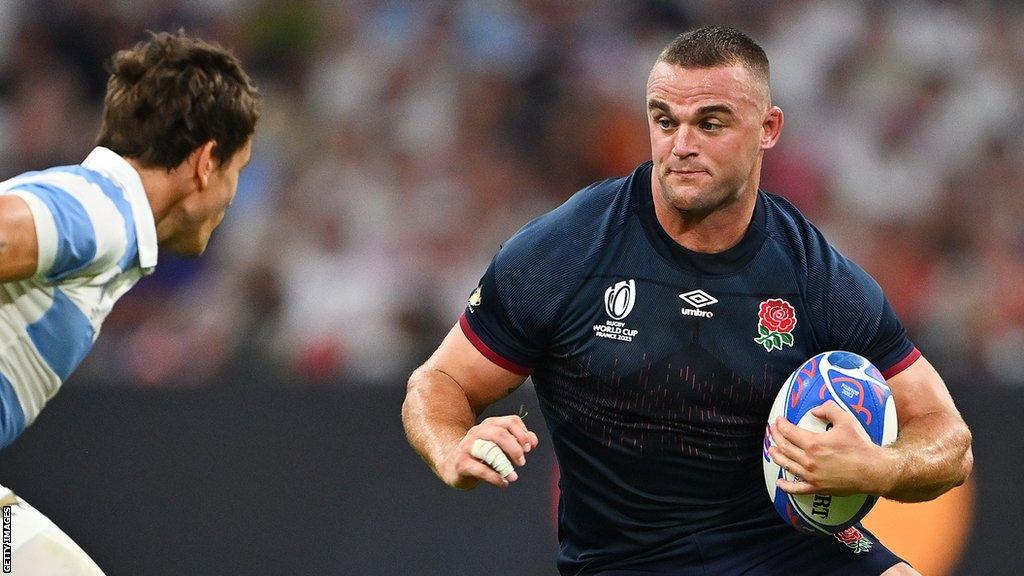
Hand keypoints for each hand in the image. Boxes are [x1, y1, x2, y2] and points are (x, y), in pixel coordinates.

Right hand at [437, 415, 539, 489]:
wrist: (451, 465)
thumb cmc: (482, 455)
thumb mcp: (500, 445)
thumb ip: (518, 441)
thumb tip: (533, 442)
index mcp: (489, 425)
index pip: (510, 421)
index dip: (523, 434)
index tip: (530, 448)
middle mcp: (477, 432)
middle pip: (499, 433)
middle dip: (515, 448)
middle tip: (522, 462)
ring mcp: (468, 447)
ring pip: (489, 449)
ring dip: (505, 464)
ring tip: (514, 476)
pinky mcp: (461, 463)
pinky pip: (481, 469)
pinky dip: (495, 478)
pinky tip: (503, 483)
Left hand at [769, 401, 888, 495]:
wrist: (873, 471)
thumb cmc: (860, 447)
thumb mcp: (846, 421)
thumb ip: (829, 410)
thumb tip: (814, 411)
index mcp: (813, 443)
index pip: (788, 432)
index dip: (780, 425)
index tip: (778, 420)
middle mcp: (808, 460)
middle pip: (784, 447)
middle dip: (775, 437)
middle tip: (772, 431)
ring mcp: (811, 476)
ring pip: (786, 465)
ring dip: (776, 456)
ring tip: (771, 449)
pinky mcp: (817, 487)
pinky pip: (797, 489)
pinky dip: (786, 486)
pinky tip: (779, 482)